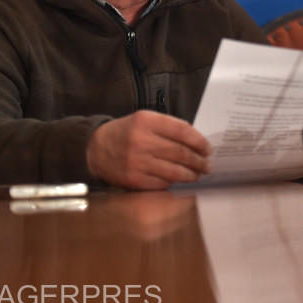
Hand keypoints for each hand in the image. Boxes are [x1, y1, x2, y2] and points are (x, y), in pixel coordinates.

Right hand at [86, 110, 211, 188]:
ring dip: (191, 174)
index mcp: (146, 121)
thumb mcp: (144, 119)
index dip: (199, 141)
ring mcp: (137, 162)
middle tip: (207, 165)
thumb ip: (168, 127)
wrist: (95, 148)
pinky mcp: (134, 179)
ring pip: (175, 171)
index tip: (208, 148)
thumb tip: (196, 143)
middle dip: (199, 161)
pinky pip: (162, 183)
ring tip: (198, 174)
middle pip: (181, 153)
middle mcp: (142, 141)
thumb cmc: (126, 132)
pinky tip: (180, 180)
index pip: (183, 131)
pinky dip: (174, 182)